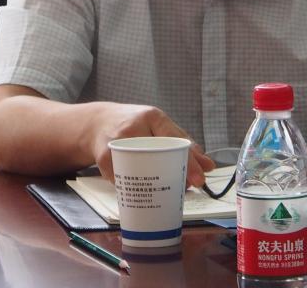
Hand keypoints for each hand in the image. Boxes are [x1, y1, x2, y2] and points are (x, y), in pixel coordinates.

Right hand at [90, 103, 215, 187]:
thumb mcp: (159, 127)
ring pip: (140, 170)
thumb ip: (183, 143)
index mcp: (151, 116)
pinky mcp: (103, 157)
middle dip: (174, 175)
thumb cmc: (135, 125)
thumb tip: (208, 165)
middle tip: (186, 188)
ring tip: (166, 191)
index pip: (174, 139)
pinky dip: (133, 186)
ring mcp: (117, 142)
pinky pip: (122, 179)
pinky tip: (140, 190)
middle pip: (158, 156)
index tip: (201, 178)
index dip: (189, 160)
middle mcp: (133, 127)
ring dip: (154, 185)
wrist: (98, 122)